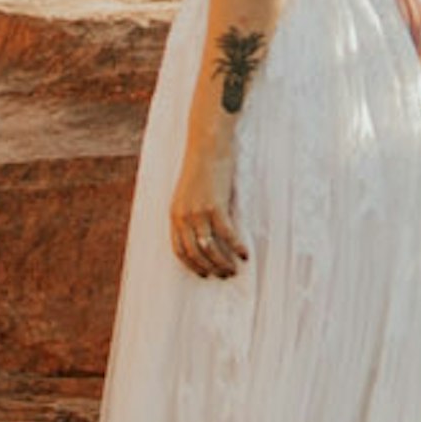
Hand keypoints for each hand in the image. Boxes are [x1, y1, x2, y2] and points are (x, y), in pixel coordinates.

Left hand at [169, 153, 246, 279]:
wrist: (206, 147)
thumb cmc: (201, 167)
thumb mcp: (189, 193)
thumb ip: (192, 213)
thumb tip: (205, 232)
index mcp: (175, 215)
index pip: (179, 250)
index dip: (192, 265)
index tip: (204, 274)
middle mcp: (184, 217)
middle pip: (195, 253)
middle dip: (210, 268)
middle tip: (224, 274)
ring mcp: (199, 213)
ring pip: (210, 248)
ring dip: (223, 262)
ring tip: (234, 269)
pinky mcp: (215, 207)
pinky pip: (226, 235)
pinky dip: (236, 247)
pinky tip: (245, 254)